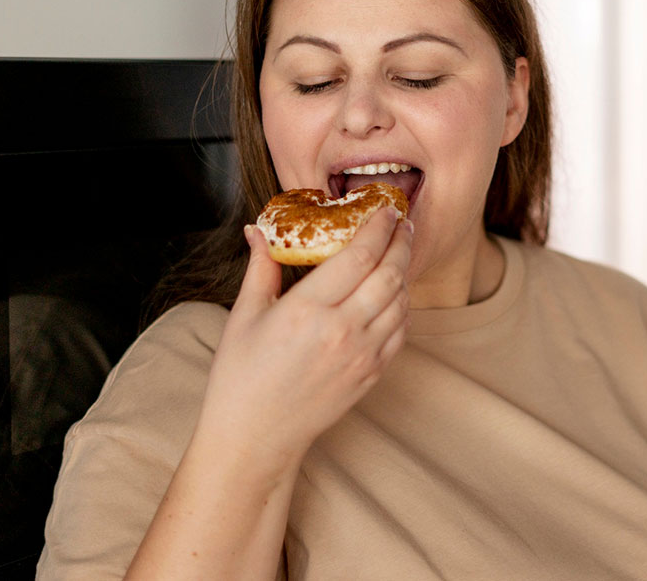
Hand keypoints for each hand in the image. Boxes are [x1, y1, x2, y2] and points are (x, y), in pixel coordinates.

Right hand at [198, 207, 413, 472]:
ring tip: (400, 251)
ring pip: (400, 302)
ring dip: (405, 272)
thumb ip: (261, 268)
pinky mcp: (371, 374)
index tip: (386, 209)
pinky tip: (394, 292)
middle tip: (404, 221)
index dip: (378, 228)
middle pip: (389, 274)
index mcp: (306, 310)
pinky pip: (400, 331)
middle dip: (402, 242)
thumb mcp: (244, 316)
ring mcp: (361, 355)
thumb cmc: (242, 376)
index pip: (358, 256)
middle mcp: (341, 331)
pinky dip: (403, 306)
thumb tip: (258, 230)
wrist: (256, 436)